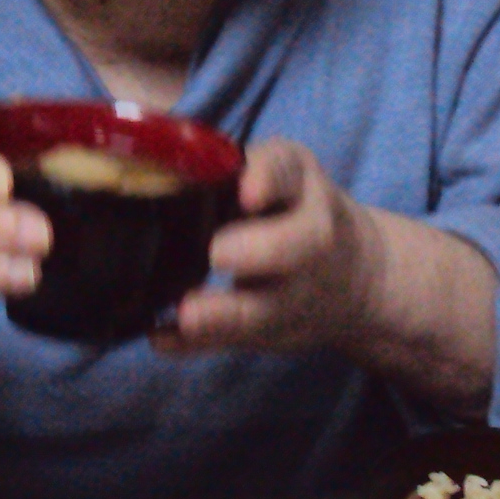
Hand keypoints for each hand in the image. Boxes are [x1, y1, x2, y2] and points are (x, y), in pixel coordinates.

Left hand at [160, 139, 384, 356]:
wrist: (358, 277)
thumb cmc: (289, 211)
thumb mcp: (280, 174)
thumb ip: (222, 168)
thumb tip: (141, 155)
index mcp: (297, 183)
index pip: (287, 171)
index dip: (267, 179)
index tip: (247, 192)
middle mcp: (308, 234)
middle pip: (301, 243)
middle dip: (260, 250)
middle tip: (218, 253)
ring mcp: (298, 289)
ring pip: (273, 306)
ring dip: (226, 314)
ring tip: (186, 315)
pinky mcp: (282, 328)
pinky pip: (243, 341)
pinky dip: (201, 343)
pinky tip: (165, 339)